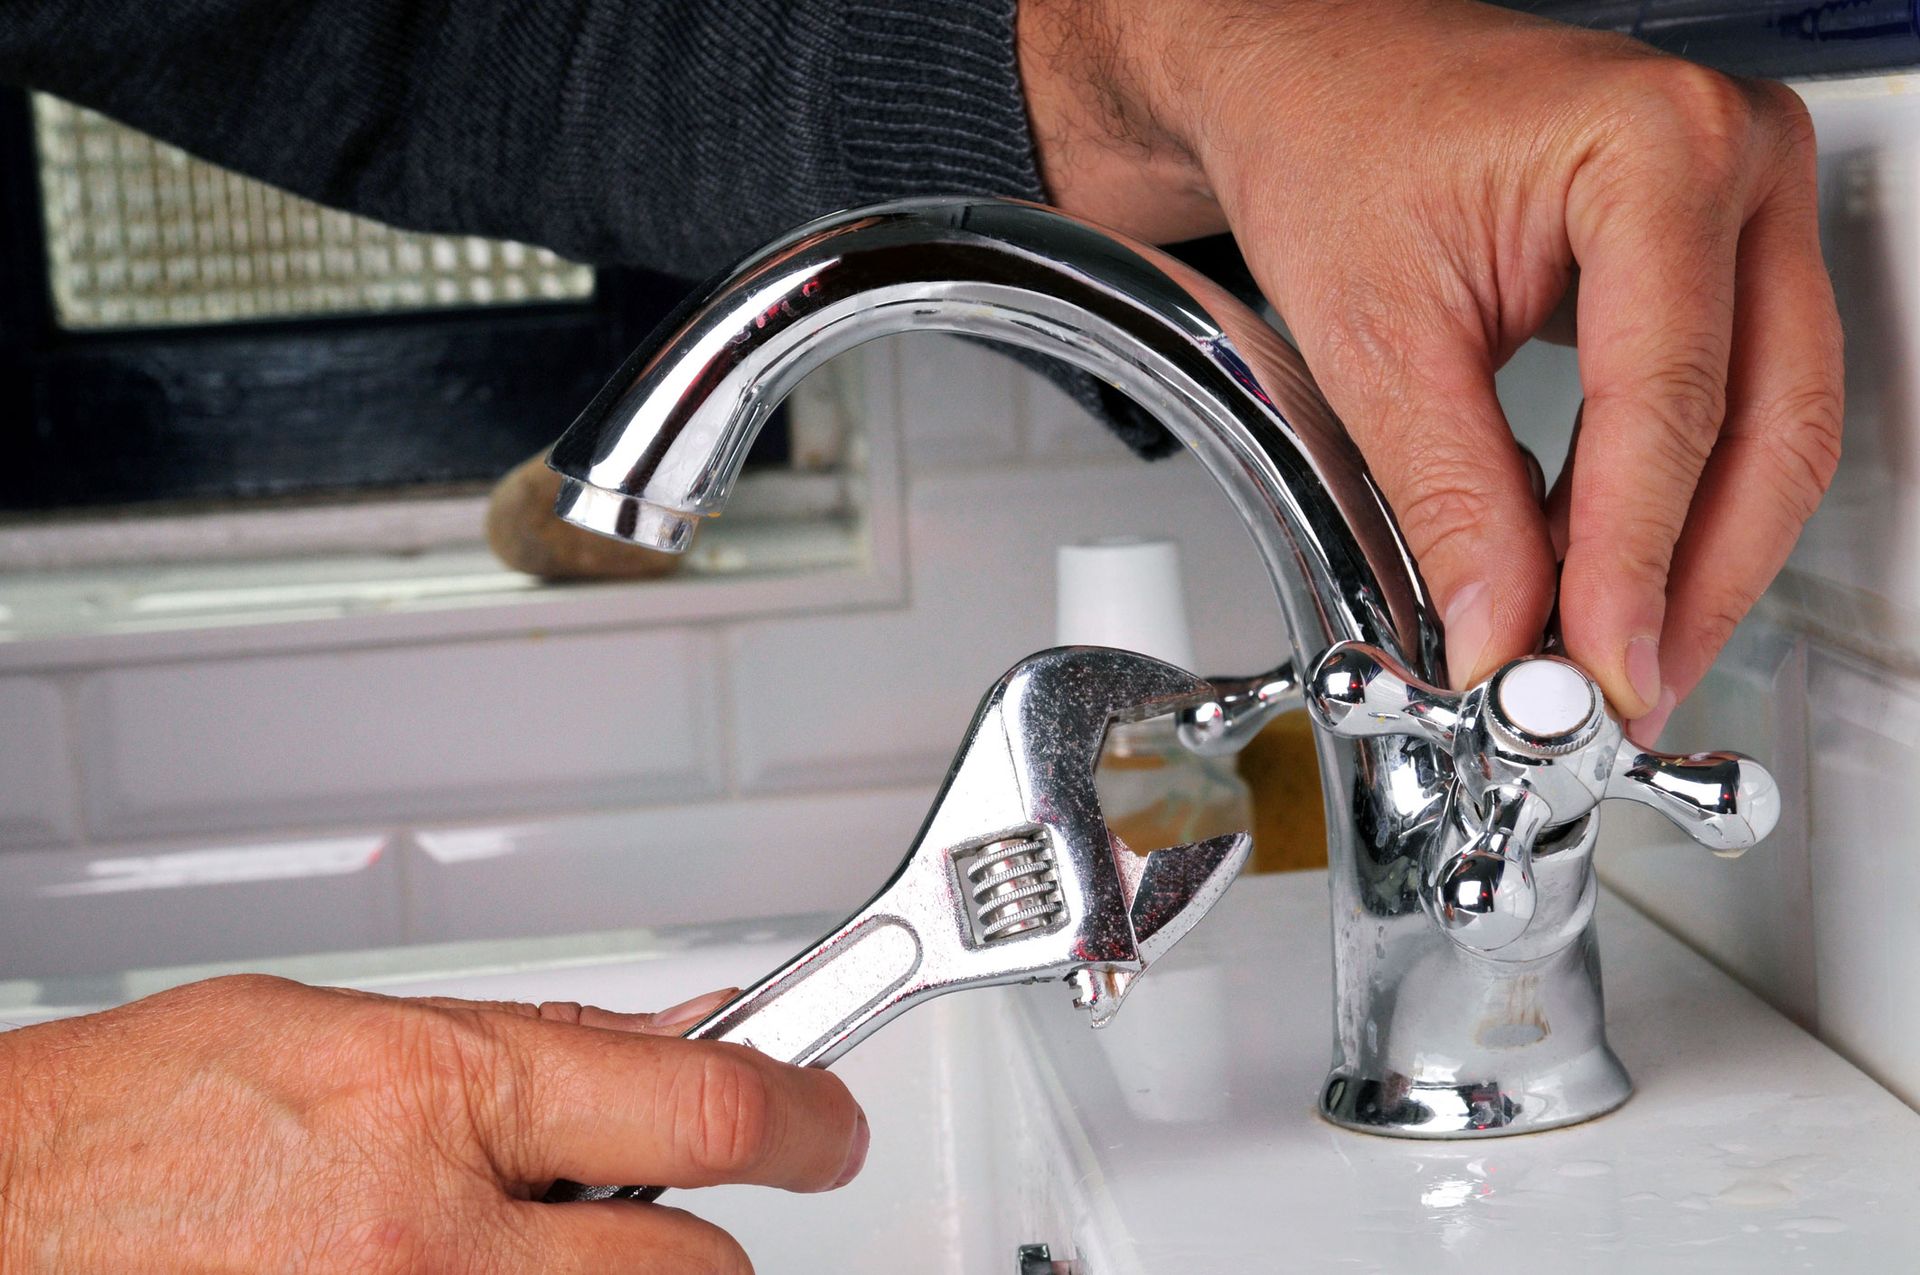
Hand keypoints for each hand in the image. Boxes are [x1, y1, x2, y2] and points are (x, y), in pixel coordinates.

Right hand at [0, 975, 866, 1272]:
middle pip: (695, 1272)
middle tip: (652, 1216)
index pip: (699, 1110)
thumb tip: (663, 1042)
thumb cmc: (133, 1124)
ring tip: (504, 1249)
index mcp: (427, 1099)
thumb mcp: (337, 1028)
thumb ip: (520, 1044)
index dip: (802, 1115)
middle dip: (698, 1242)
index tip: (828, 1126)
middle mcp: (427, 1241)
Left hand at [1020, 0, 1842, 741]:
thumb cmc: (1330, 142)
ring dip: (1699, 551)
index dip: (1638, 565)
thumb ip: (1456, 499)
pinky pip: (1735, 391)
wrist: (1307, 77)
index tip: (1605, 669)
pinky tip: (1612, 568)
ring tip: (1616, 647)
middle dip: (1699, 578)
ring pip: (1774, 418)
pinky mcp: (1716, 241)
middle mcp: (1732, 158)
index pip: (1671, 406)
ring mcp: (1740, 195)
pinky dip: (1676, 494)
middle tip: (1629, 682)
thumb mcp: (1378, 340)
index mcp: (1653, 152)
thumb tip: (1511, 633)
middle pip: (1769, 422)